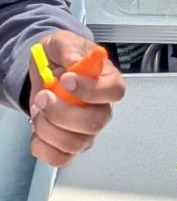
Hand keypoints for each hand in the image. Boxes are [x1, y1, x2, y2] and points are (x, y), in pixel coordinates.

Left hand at [28, 31, 124, 167]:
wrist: (44, 71)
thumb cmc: (60, 57)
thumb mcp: (62, 42)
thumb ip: (70, 49)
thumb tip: (76, 62)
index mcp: (108, 80)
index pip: (114, 91)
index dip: (91, 90)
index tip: (67, 79)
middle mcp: (101, 109)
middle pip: (95, 123)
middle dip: (62, 112)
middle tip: (44, 95)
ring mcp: (87, 131)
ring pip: (75, 143)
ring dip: (48, 127)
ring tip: (39, 107)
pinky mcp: (69, 146)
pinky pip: (59, 158)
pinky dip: (42, 145)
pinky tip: (38, 126)